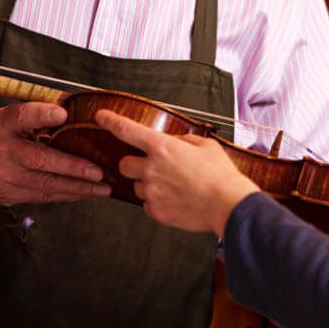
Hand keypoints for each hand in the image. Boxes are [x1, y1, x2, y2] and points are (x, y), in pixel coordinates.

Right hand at [0, 102, 110, 204]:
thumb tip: (73, 110)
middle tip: (99, 172)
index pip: (20, 116)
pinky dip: (67, 195)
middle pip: (39, 159)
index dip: (41, 114)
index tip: (63, 113)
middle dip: (73, 167)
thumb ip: (36, 115)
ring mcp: (3, 176)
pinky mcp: (8, 195)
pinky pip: (42, 196)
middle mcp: (1, 150)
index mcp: (2, 124)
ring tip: (103, 187)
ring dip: (77, 188)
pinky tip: (85, 193)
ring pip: (44, 184)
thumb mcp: (9, 118)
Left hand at [94, 109, 258, 235]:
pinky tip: (177, 199)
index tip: (101, 117)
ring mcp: (151, 191)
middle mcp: (151, 168)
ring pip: (136, 186)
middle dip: (135, 164)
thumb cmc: (220, 174)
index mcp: (162, 147)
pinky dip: (158, 201)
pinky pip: (147, 204)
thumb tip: (174, 143)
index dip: (111, 121)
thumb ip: (183, 141)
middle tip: (153, 167)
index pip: (127, 130)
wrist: (228, 204)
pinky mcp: (155, 211)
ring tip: (173, 187)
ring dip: (148, 184)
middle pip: (124, 164)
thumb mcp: (206, 145)